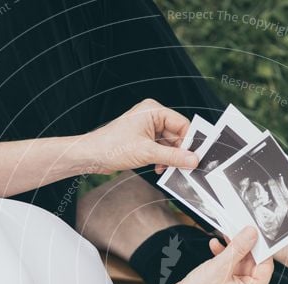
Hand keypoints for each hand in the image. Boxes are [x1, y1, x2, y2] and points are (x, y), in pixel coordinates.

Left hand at [81, 99, 198, 174]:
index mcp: (153, 111)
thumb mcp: (147, 153)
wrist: (92, 155)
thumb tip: (193, 160)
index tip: (195, 157)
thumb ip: (172, 157)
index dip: (189, 141)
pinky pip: (161, 149)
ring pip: (169, 144)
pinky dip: (162, 159)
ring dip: (170, 158)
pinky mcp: (143, 140)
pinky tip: (158, 168)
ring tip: (167, 169)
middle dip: (179, 152)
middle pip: (176, 135)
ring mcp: (147, 129)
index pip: (181, 124)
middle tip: (184, 168)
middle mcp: (152, 117)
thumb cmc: (113, 147)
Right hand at [166, 227, 273, 283]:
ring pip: (240, 262)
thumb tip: (252, 234)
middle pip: (253, 263)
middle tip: (238, 229)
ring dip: (232, 249)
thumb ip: (239, 248)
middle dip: (244, 246)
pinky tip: (215, 246)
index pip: (265, 267)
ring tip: (224, 235)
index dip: (261, 248)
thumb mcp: (220, 266)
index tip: (255, 232)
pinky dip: (224, 256)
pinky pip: (230, 266)